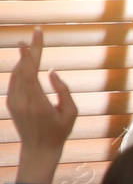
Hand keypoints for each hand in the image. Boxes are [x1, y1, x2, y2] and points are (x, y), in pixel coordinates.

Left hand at [8, 28, 76, 183]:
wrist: (39, 149)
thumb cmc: (59, 132)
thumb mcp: (71, 114)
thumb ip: (64, 91)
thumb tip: (52, 72)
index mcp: (38, 104)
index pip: (30, 75)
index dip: (28, 57)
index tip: (27, 41)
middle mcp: (22, 102)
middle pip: (24, 70)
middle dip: (29, 51)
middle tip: (36, 34)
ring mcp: (14, 102)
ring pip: (17, 74)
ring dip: (26, 60)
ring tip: (34, 46)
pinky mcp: (11, 103)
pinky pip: (15, 81)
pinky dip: (22, 70)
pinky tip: (28, 64)